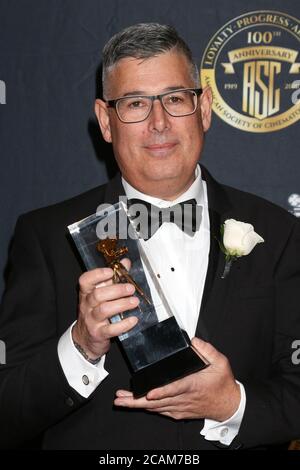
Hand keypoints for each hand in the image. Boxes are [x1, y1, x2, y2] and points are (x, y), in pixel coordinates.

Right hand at [72, 259, 138, 359]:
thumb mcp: (102, 294)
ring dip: (122, 304)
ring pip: (104, 310)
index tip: (111, 271)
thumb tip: (125, 263)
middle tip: (131, 289)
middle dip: (116, 290)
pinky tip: (133, 320)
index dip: (97, 274)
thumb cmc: (95, 312)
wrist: (86, 338)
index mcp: (87, 293)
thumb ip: (113, 278)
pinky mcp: (99, 333)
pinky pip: (111, 329)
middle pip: (98, 295)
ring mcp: (91, 320)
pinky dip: (123, 324)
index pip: (85, 281)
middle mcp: (87, 305)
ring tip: (134, 302)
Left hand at [114, 337, 240, 421]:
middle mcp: (183, 398)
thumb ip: (206, 349)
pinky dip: (147, 409)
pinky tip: (136, 404)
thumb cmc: (223, 383)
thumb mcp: (220, 362)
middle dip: (137, 401)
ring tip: (121, 401)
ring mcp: (180, 407)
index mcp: (192, 385)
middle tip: (120, 399)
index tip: (148, 393)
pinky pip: (160, 411)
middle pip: (157, 402)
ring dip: (137, 405)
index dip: (161, 392)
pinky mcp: (178, 412)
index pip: (174, 388)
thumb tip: (192, 340)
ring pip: (155, 408)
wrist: (229, 405)